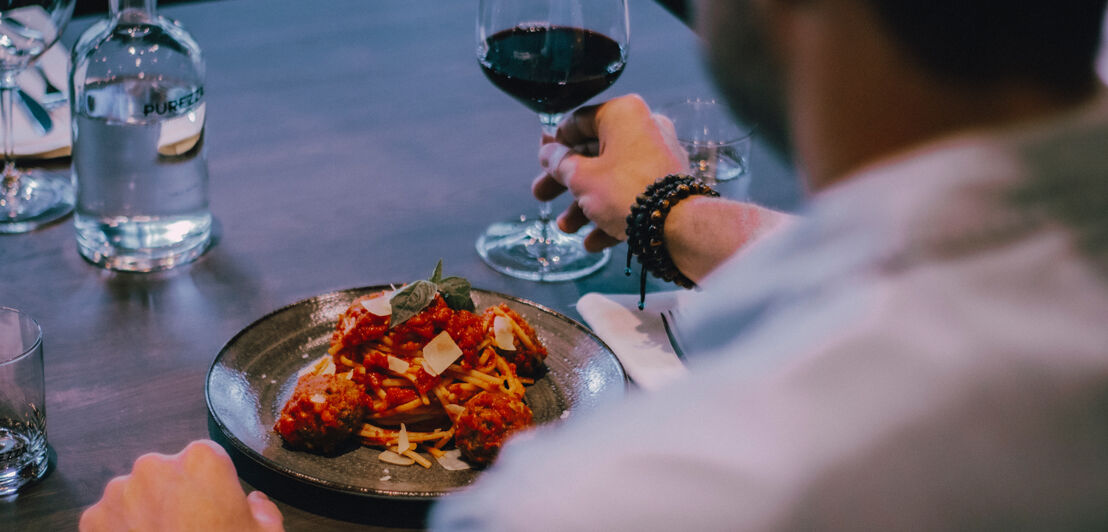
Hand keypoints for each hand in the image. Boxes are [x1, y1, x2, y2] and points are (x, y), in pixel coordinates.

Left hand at [79, 440, 284, 531]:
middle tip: (188, 529)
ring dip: (145, 512)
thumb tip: (253, 503)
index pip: (207, 459)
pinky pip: (109, 519)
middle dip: (174, 496)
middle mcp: (156, 466)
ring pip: (135, 495)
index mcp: (202, 460)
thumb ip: (261, 510)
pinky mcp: (92, 520)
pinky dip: (120, 531)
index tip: (214, 507)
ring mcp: (119, 493)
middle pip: (166, 474)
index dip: (211, 486)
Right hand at [533, 94, 687, 251]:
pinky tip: (593, 242)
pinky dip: (611, 215)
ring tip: (567, 228)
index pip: (579, 121)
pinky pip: (633, 195)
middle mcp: (645, 129)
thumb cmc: (626, 192)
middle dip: (565, 182)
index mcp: (623, 114)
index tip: (543, 162)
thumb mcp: (581, 178)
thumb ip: (560, 163)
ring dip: (584, 205)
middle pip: (594, 154)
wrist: (679, 226)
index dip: (556, 144)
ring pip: (612, 178)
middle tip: (541, 195)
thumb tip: (548, 153)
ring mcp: (660, 157)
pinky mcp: (669, 185)